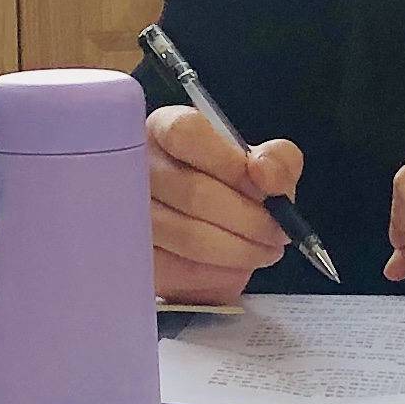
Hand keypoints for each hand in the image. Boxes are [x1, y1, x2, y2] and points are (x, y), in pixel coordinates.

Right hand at [146, 105, 300, 302]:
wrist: (207, 228)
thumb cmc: (230, 187)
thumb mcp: (262, 165)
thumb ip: (275, 161)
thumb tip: (264, 170)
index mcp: (164, 129)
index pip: (186, 133)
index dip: (230, 163)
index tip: (264, 189)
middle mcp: (134, 165)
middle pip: (192, 191)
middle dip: (249, 219)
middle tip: (277, 234)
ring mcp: (126, 213)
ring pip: (187, 235)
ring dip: (238, 251)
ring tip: (262, 251)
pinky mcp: (131, 255)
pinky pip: (177, 269)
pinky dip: (215, 274)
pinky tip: (234, 268)